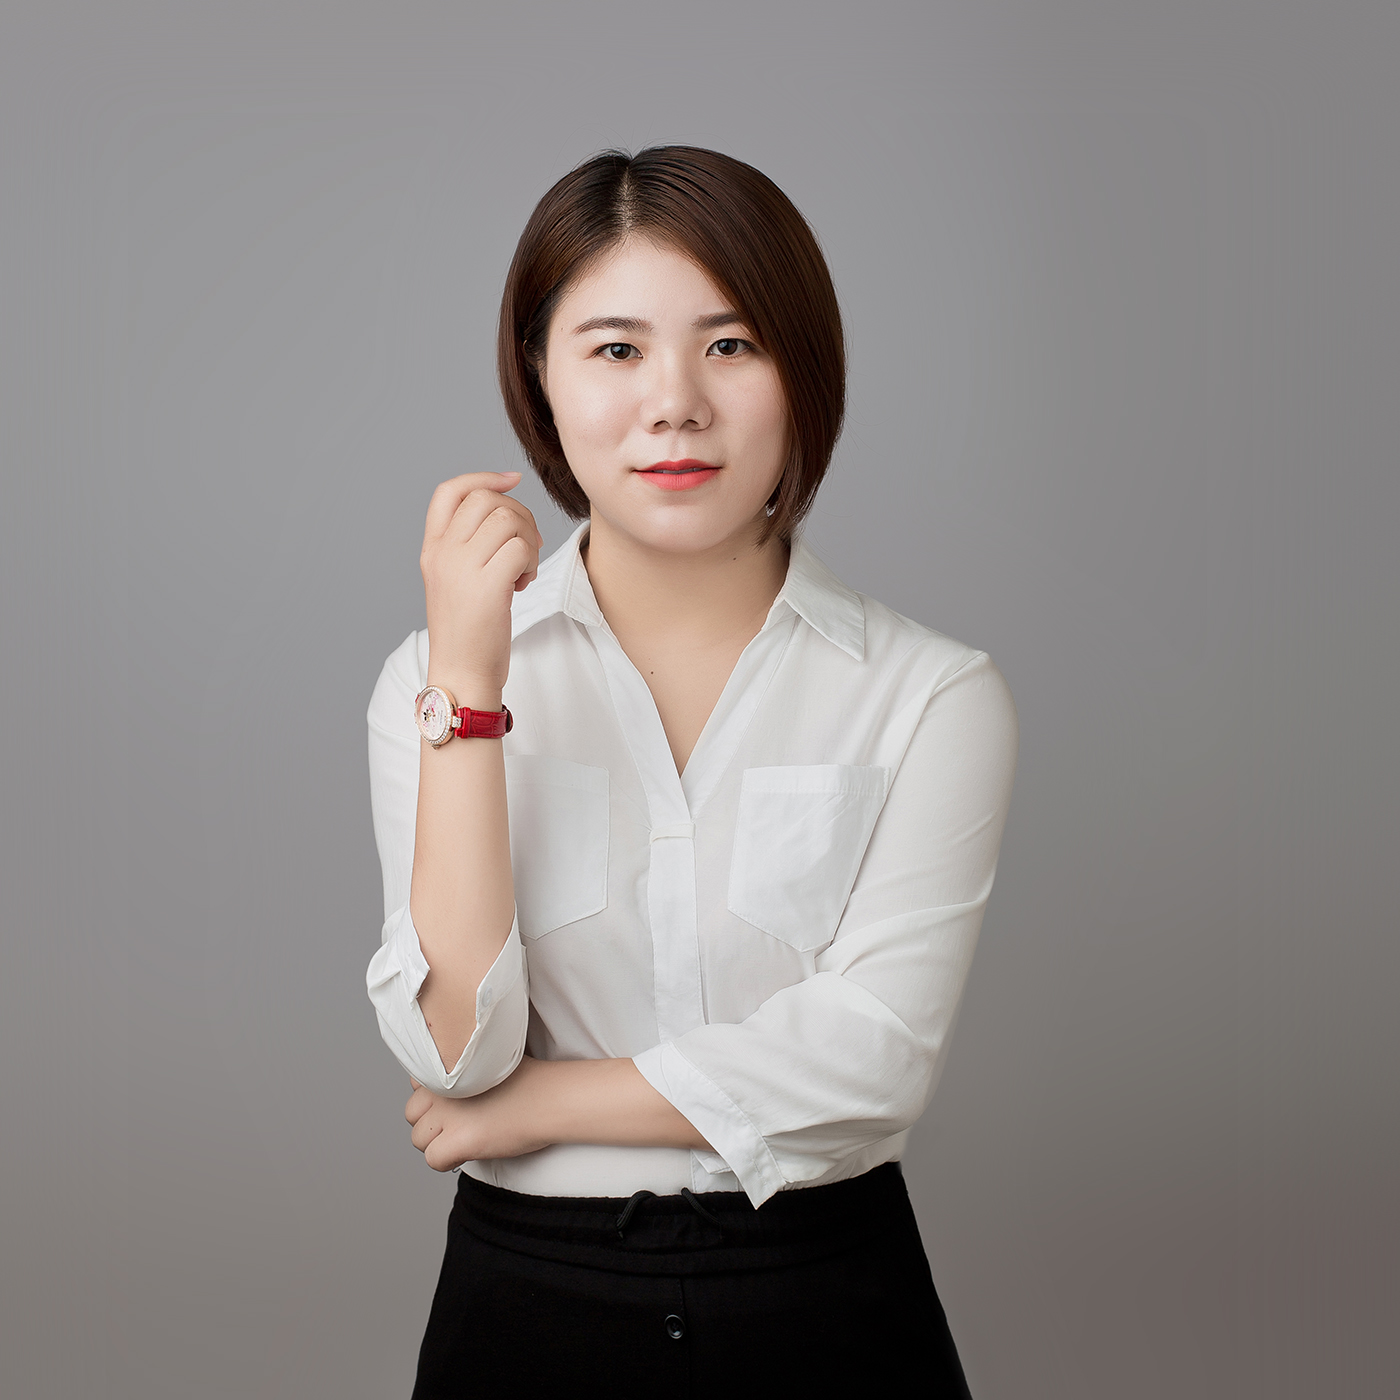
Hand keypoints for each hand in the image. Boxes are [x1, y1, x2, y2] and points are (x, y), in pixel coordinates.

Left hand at [404, 1059, 552, 1170]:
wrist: (550, 1098)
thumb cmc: (528, 1082)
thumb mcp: (488, 1062)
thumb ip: (460, 1070)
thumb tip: (441, 1087)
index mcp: (448, 1066)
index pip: (415, 1087)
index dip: (434, 1100)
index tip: (456, 1103)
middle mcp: (442, 1088)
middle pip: (412, 1115)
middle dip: (432, 1123)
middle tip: (463, 1123)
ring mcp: (447, 1114)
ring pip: (418, 1140)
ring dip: (438, 1143)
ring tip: (468, 1136)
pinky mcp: (458, 1140)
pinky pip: (433, 1160)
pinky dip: (448, 1161)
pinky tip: (469, 1152)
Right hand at [420, 471, 542, 699]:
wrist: (461, 672)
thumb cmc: (467, 630)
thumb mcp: (456, 580)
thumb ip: (470, 547)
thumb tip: (509, 512)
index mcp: (432, 549)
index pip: (450, 491)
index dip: (483, 477)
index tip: (512, 481)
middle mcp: (442, 553)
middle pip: (488, 499)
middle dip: (519, 514)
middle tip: (526, 547)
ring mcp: (461, 568)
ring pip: (508, 519)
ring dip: (529, 540)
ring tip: (524, 570)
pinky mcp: (486, 587)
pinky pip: (520, 548)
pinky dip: (531, 561)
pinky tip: (523, 583)